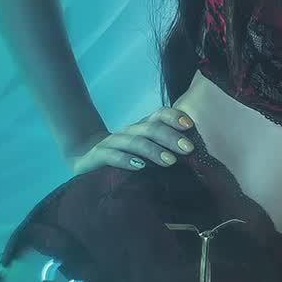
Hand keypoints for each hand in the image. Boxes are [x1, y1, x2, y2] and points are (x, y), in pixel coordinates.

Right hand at [68, 109, 196, 175]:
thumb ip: (166, 151)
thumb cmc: (126, 159)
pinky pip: (111, 156)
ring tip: (170, 161)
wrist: (86, 159)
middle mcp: (129, 132)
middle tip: (188, 149)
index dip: (174, 117)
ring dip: (153, 150)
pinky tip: (138, 167)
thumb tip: (196, 159)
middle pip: (150, 128)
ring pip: (134, 142)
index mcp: (142, 128)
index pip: (159, 115)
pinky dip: (125, 160)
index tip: (190, 126)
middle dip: (171, 137)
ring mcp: (112, 143)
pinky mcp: (97, 156)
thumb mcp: (146, 153)